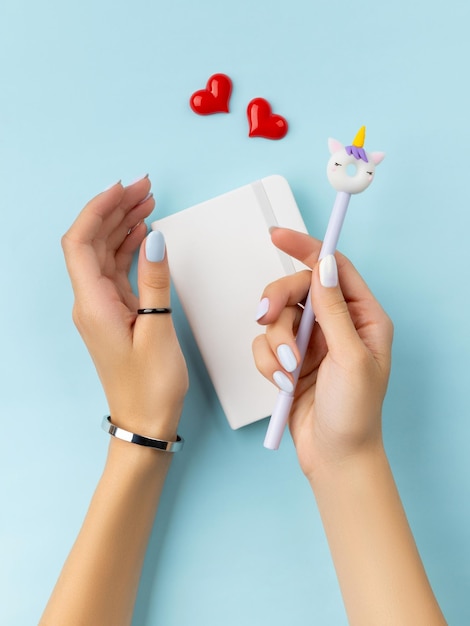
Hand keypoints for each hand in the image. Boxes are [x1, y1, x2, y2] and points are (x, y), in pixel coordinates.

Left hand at [62, 178, 187, 439]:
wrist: (144, 421)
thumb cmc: (150, 386)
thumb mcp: (158, 331)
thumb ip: (154, 282)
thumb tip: (154, 238)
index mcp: (93, 304)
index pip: (81, 242)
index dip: (98, 210)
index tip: (123, 188)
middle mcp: (90, 302)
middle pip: (92, 242)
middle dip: (115, 209)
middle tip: (144, 187)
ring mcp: (101, 307)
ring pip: (104, 253)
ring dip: (122, 225)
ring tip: (147, 202)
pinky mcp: (115, 313)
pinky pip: (116, 270)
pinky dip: (129, 248)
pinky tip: (143, 235)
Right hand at [253, 228, 392, 477]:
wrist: (333, 456)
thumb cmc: (354, 413)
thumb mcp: (350, 358)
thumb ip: (333, 311)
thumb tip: (324, 266)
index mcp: (362, 317)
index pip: (332, 268)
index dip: (305, 248)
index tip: (278, 236)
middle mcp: (335, 325)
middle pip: (296, 289)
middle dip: (277, 303)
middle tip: (265, 317)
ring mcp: (310, 342)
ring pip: (275, 318)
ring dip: (276, 346)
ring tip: (289, 373)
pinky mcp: (288, 360)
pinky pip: (264, 345)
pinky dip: (268, 364)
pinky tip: (283, 385)